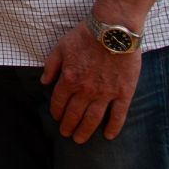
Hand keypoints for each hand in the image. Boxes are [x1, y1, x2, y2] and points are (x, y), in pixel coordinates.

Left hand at [40, 23, 142, 143]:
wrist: (114, 29)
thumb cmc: (86, 35)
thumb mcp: (61, 47)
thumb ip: (51, 66)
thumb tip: (44, 82)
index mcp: (69, 79)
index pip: (59, 102)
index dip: (56, 112)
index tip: (56, 118)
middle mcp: (86, 90)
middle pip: (74, 114)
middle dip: (68, 126)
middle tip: (66, 134)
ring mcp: (105, 93)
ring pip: (93, 119)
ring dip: (85, 131)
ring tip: (80, 139)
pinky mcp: (124, 92)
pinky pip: (118, 115)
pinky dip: (113, 127)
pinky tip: (109, 136)